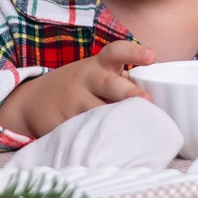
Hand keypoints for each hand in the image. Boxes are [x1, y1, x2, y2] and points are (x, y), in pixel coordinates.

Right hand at [0, 40, 153, 138]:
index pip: (116, 52)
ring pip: (98, 112)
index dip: (134, 52)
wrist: (33, 100)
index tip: (152, 56)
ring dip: (116, 121)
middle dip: (128, 92)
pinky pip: (84, 132)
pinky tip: (110, 146)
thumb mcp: (97, 75)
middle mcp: (87, 79)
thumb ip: (123, 81)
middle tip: (146, 100)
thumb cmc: (81, 87)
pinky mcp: (62, 122)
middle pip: (109, 84)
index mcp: (99, 65)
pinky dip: (97, 138)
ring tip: (135, 130)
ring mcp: (73, 101)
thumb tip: (164, 100)